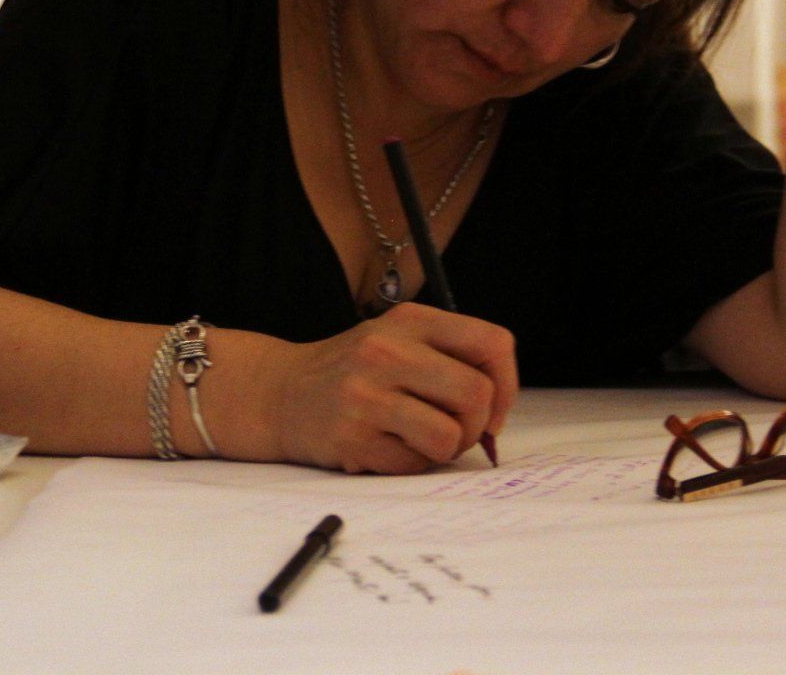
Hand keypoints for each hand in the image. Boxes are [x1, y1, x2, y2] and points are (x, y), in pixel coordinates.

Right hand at [266, 303, 517, 474]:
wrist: (279, 393)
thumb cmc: (353, 371)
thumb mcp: (398, 339)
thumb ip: (448, 357)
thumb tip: (498, 410)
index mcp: (409, 320)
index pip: (492, 344)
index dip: (507, 383)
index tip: (492, 406)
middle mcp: (387, 351)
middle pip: (477, 394)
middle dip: (477, 424)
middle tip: (456, 430)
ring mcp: (367, 395)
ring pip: (450, 436)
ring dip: (445, 449)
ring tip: (420, 440)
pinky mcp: (353, 438)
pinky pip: (414, 464)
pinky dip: (411, 464)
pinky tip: (386, 446)